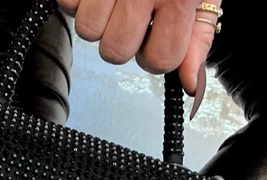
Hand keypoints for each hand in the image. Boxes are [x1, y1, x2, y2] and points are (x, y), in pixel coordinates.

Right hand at [59, 0, 217, 100]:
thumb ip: (198, 37)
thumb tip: (192, 85)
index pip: (159, 61)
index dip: (155, 54)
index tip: (157, 36)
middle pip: (115, 52)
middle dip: (121, 38)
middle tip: (131, 13)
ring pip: (88, 31)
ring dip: (97, 17)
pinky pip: (68, 3)